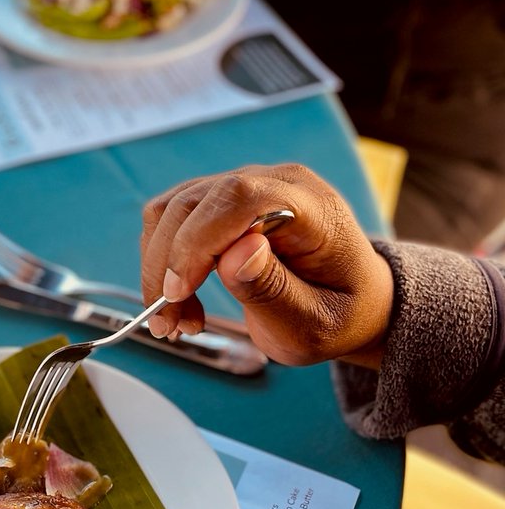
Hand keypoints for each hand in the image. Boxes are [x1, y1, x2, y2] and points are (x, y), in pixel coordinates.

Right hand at [140, 163, 394, 368]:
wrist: (350, 298)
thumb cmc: (338, 312)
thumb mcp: (315, 323)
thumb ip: (276, 290)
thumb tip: (237, 253)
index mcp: (313, 208)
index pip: (242, 198)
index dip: (198, 240)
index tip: (178, 292)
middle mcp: (275, 183)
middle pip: (194, 201)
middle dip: (167, 265)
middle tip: (168, 324)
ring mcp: (246, 187)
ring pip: (172, 209)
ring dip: (158, 267)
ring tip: (176, 319)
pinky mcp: (221, 201)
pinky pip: (171, 219)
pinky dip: (162, 262)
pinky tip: (180, 299)